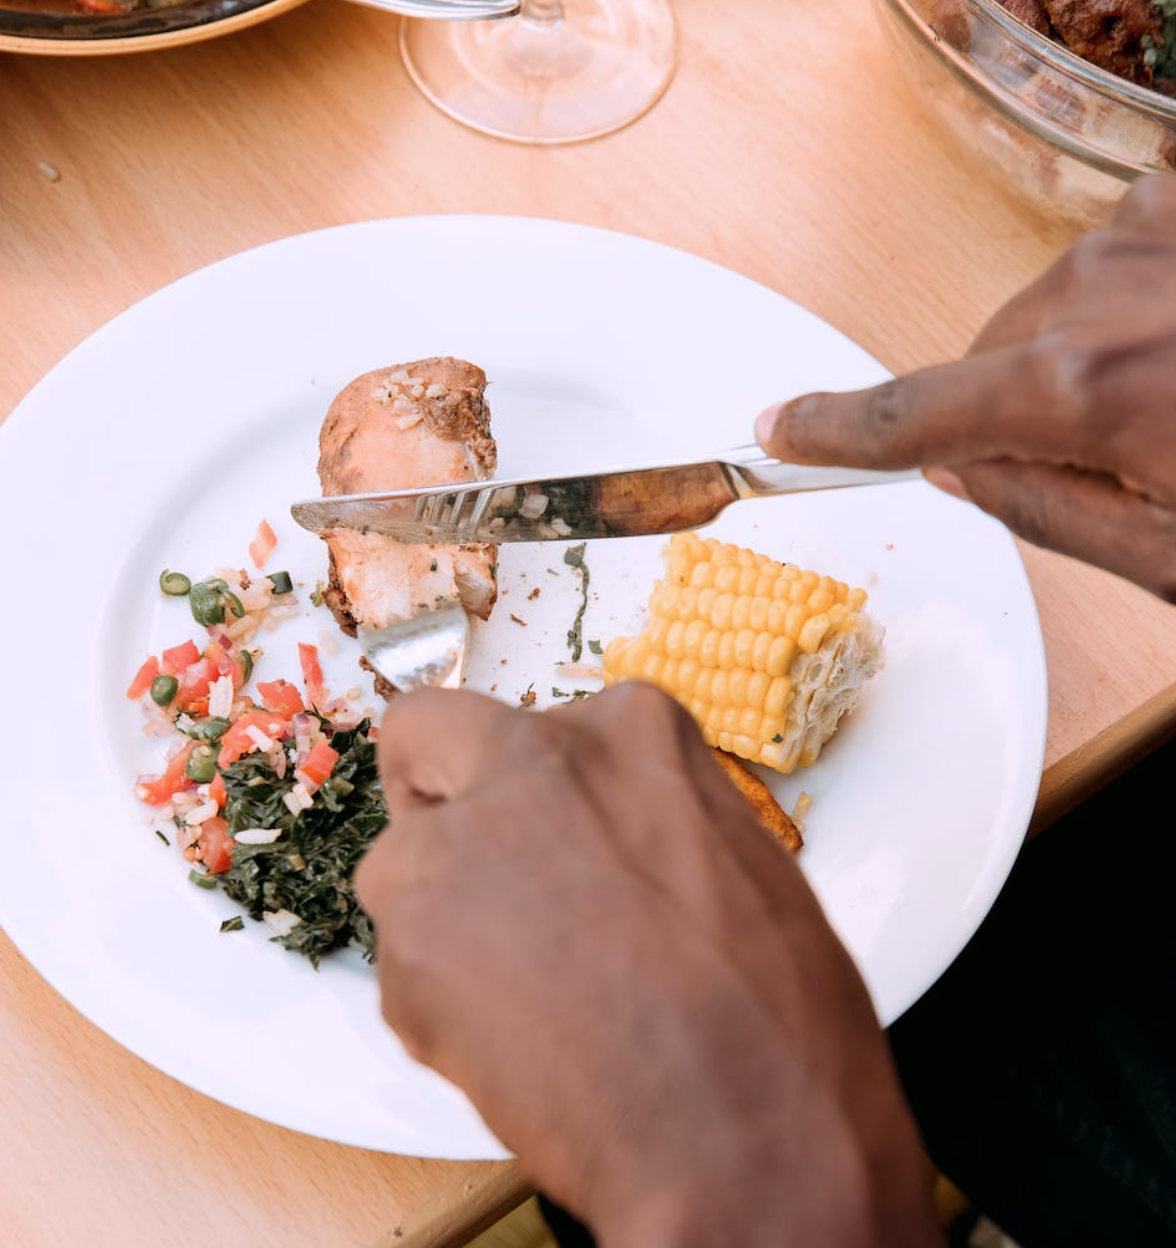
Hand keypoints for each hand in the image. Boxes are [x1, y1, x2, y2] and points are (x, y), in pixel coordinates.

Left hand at [356, 685, 939, 1247]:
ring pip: (402, 868)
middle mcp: (530, 761)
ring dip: (442, 920)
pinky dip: (444, 1006)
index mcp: (626, 728)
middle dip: (434, 792)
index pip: (526, 721)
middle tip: (477, 873)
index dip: (517, 781)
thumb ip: (638, 815)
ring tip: (529, 994)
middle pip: (425, 738)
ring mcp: (457, 847)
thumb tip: (590, 835)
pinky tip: (524, 1046)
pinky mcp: (408, 947)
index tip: (526, 824)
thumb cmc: (776, 1013)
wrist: (751, 1136)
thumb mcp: (730, 858)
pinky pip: (405, 967)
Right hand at [756, 174, 1175, 601]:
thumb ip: (1042, 510)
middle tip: (1122, 458)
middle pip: (984, 372)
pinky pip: (1091, 278)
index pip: (912, 417)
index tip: (779, 430)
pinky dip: (1114, 318)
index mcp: (1087, 387)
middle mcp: (1097, 292)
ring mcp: (1135, 238)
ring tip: (1168, 400)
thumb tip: (959, 468)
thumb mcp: (1167, 550)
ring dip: (1076, 366)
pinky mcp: (1168, 212)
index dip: (835, 432)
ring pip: (1036, 324)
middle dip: (1022, 419)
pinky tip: (1175, 348)